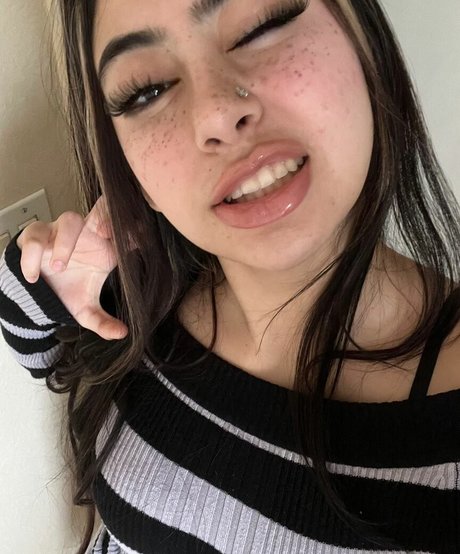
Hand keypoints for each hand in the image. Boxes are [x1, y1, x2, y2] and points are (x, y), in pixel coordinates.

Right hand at [17, 197, 127, 339]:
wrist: (36, 295)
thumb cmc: (66, 293)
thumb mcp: (85, 311)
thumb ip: (103, 322)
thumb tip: (122, 334)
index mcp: (105, 248)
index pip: (123, 229)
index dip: (130, 229)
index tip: (135, 238)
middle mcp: (87, 234)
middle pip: (101, 210)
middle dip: (105, 216)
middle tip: (103, 232)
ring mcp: (62, 231)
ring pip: (69, 220)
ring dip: (65, 242)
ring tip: (59, 267)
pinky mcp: (37, 234)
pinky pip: (36, 235)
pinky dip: (33, 254)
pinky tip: (32, 276)